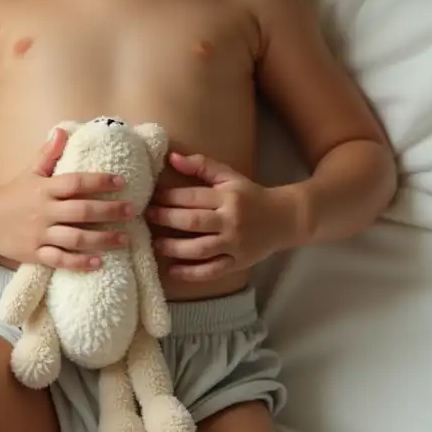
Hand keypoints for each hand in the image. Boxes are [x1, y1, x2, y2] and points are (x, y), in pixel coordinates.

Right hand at [0, 129, 133, 270]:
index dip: (99, 181)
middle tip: (132, 211)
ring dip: (102, 239)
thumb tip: (62, 130)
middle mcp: (44, 211)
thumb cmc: (12, 194)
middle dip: (109, 211)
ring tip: (125, 240)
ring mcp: (40, 234)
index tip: (122, 181)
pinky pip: (60, 259)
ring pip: (75, 238)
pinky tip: (99, 263)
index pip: (76, 182)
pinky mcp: (35, 254)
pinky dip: (79, 262)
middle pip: (81, 211)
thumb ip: (47, 154)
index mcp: (45, 189)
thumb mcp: (29, 172)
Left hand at [147, 152, 299, 282]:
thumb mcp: (230, 176)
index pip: (193, 197)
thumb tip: (172, 158)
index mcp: (228, 197)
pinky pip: (212, 271)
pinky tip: (172, 270)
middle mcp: (231, 221)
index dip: (168, 197)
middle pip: (193, 222)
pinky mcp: (238, 263)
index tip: (150, 197)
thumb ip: (202, 166)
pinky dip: (191, 273)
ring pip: (200, 249)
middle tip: (146, 218)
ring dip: (174, 248)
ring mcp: (235, 245)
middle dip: (166, 220)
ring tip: (155, 244)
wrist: (285, 219)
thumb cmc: (251, 195)